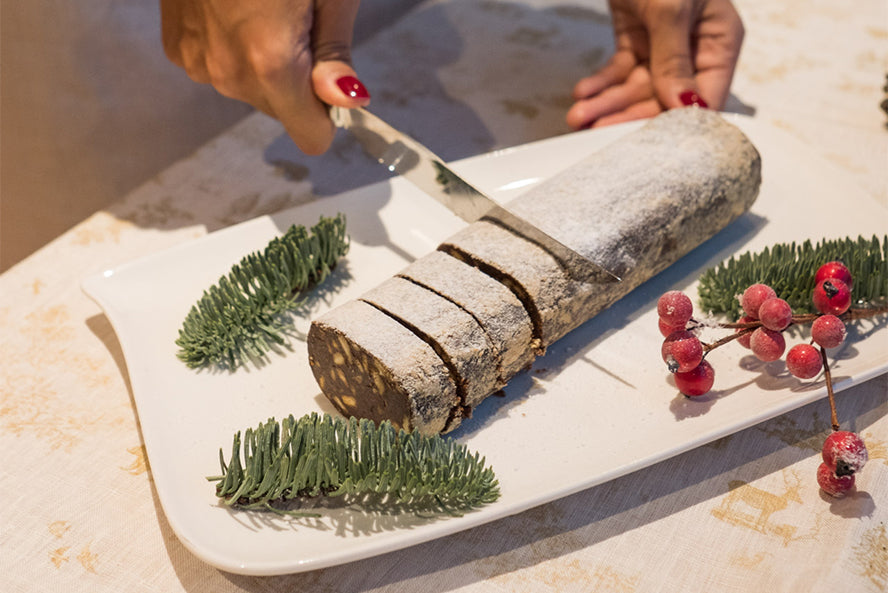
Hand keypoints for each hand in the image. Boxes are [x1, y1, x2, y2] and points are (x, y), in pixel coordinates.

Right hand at [161, 0, 367, 153]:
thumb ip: (334, 53)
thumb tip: (348, 101)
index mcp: (271, 62)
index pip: (312, 136)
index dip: (331, 115)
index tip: (337, 88)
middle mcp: (228, 71)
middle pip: (282, 111)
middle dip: (299, 82)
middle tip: (300, 21)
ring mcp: (197, 59)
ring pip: (251, 90)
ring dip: (266, 65)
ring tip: (265, 7)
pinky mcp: (176, 44)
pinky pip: (220, 67)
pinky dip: (234, 48)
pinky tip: (236, 8)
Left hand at [567, 0, 743, 128]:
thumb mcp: (671, 8)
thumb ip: (673, 59)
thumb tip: (684, 107)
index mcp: (720, 41)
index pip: (706, 97)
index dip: (677, 124)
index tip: (647, 143)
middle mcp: (695, 48)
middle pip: (663, 99)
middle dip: (627, 114)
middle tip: (594, 130)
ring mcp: (665, 45)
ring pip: (636, 88)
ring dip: (606, 103)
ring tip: (577, 115)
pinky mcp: (636, 38)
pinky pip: (619, 71)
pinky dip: (600, 83)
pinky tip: (582, 94)